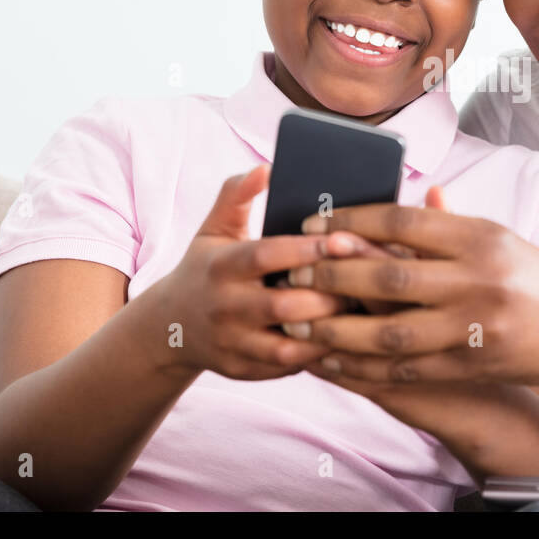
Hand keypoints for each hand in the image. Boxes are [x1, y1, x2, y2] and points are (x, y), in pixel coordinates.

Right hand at [149, 164, 351, 380]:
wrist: (170, 327)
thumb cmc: (206, 268)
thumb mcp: (213, 229)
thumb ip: (237, 195)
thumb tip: (266, 167)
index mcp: (220, 267)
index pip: (265, 255)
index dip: (307, 250)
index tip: (345, 239)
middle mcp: (223, 308)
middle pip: (282, 306)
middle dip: (327, 295)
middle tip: (368, 282)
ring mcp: (232, 344)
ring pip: (287, 346)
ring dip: (328, 331)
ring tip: (363, 313)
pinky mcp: (242, 371)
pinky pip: (287, 368)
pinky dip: (317, 355)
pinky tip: (346, 338)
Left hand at [286, 186, 538, 390]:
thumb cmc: (535, 276)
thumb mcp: (496, 238)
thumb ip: (442, 224)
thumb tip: (384, 204)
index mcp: (480, 235)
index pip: (401, 220)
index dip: (350, 222)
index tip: (313, 225)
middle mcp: (478, 278)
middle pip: (388, 274)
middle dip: (332, 274)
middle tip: (294, 271)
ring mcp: (476, 326)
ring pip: (390, 330)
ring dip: (338, 328)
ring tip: (299, 321)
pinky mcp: (473, 365)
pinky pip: (407, 369)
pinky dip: (363, 365)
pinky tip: (332, 359)